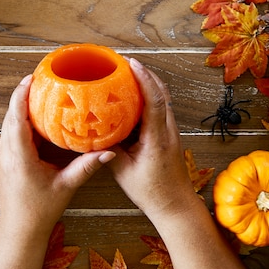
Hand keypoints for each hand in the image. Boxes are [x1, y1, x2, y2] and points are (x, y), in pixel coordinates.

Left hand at [0, 74, 115, 241]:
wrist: (20, 228)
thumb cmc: (40, 210)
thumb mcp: (66, 186)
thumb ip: (86, 167)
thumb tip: (108, 151)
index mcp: (19, 157)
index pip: (16, 118)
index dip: (21, 95)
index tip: (31, 78)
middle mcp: (7, 152)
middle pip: (10, 114)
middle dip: (22, 93)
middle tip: (41, 77)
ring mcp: (4, 154)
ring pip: (9, 122)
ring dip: (21, 104)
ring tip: (39, 89)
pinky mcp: (7, 157)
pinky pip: (12, 131)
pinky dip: (21, 117)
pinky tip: (37, 113)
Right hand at [108, 60, 196, 224]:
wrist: (175, 205)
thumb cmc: (151, 192)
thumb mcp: (123, 171)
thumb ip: (109, 149)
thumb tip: (93, 131)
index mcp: (157, 138)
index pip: (154, 100)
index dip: (143, 79)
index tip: (131, 63)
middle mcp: (168, 130)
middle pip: (161, 92)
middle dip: (144, 73)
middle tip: (123, 63)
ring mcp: (171, 131)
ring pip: (162, 99)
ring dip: (147, 83)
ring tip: (126, 75)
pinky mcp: (168, 135)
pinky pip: (159, 109)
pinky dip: (147, 97)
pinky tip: (131, 98)